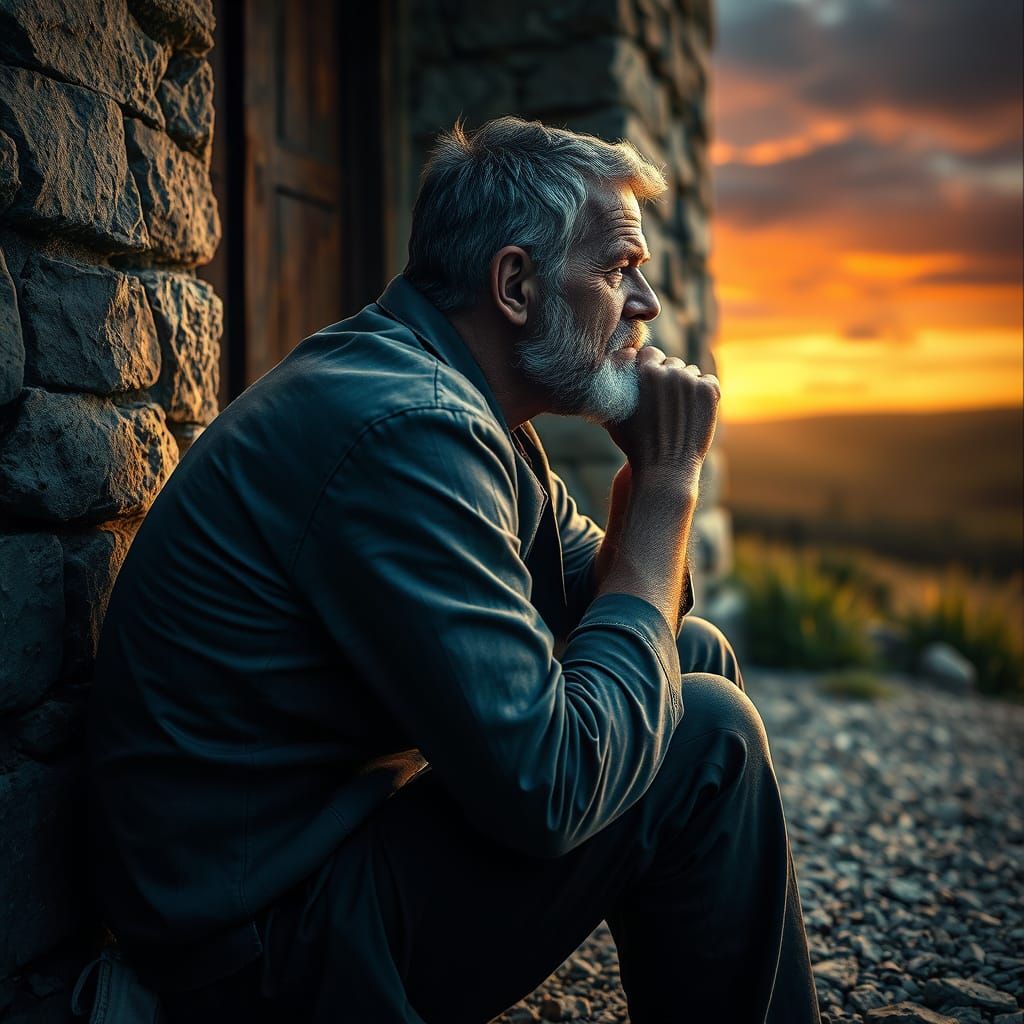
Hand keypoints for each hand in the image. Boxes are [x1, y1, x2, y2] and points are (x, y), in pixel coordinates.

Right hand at [603, 347, 719, 486]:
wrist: (665, 469)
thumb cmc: (635, 444)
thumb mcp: (613, 413)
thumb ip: (613, 382)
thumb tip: (623, 355)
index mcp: (645, 371)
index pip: (651, 353)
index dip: (650, 370)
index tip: (650, 388)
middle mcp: (669, 371)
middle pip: (672, 363)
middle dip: (668, 379)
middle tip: (664, 406)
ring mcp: (692, 381)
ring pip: (691, 373)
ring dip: (686, 387)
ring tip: (678, 413)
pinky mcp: (710, 392)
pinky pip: (708, 381)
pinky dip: (703, 394)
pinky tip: (692, 413)